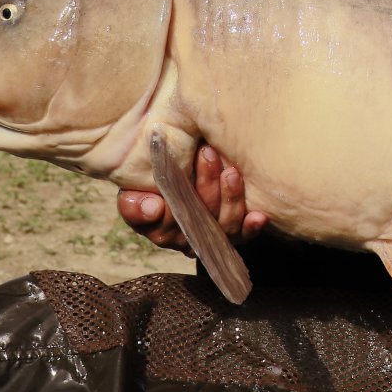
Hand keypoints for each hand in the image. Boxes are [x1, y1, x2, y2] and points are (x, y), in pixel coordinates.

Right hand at [115, 144, 267, 255]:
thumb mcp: (133, 188)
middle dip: (205, 186)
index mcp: (159, 229)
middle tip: (207, 154)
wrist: (175, 170)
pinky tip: (258, 216)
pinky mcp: (235, 232)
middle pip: (199, 220)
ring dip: (229, 198)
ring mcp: (212, 236)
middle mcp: (187, 238)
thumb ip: (134, 203)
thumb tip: (153, 208)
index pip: (165, 225)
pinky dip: (251, 226)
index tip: (173, 182)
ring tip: (230, 171)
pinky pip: (244, 234)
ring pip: (223, 226)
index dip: (170, 207)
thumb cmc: (152, 180)